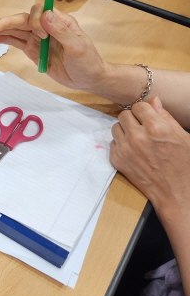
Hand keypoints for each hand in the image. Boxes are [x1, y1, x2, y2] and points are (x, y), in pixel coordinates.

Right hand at [0, 4, 106, 90]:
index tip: (41, 35)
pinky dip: (5, 39)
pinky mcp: (33, 50)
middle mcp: (46, 27)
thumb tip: (45, 15)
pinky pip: (17, 42)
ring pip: (17, 29)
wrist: (88, 80)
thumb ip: (61, 31)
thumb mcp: (77, 47)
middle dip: (8, 22)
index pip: (40, 12)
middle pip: (24, 19)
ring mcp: (38, 38)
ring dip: (2, 29)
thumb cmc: (87, 62)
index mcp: (59, 21)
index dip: (34, 20)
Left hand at [110, 98, 189, 224]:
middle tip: (143, 127)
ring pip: (116, 127)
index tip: (148, 116)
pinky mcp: (117, 160)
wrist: (178, 194)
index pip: (139, 106)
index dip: (144, 111)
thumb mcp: (184, 138)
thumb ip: (166, 117)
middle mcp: (137, 137)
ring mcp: (125, 149)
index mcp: (157, 128)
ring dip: (125, 130)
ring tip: (138, 139)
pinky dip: (121, 144)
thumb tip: (154, 101)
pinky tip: (134, 151)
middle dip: (133, 119)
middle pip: (124, 115)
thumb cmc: (186, 166)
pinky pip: (113, 143)